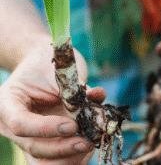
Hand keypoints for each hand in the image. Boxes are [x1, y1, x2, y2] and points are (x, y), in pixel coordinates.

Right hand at [0, 43, 105, 163]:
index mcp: (8, 103)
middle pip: (35, 148)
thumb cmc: (45, 61)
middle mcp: (13, 126)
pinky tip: (91, 142)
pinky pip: (56, 160)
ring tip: (92, 142)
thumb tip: (96, 97)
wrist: (40, 61)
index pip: (21, 124)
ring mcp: (28, 137)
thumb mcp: (56, 69)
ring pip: (44, 163)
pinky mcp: (44, 142)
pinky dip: (75, 156)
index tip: (74, 124)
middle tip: (88, 140)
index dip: (48, 128)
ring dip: (71, 157)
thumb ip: (74, 87)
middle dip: (64, 148)